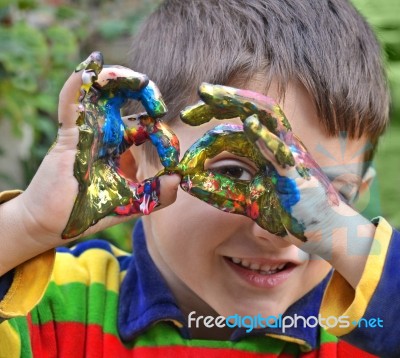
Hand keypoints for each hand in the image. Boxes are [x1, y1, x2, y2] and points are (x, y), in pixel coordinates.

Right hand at [23, 52, 179, 240]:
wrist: (54, 224)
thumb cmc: (90, 212)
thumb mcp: (133, 203)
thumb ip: (158, 195)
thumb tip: (178, 178)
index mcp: (122, 148)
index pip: (147, 127)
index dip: (162, 134)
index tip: (171, 155)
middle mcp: (106, 133)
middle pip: (125, 100)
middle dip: (144, 92)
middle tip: (158, 104)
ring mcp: (87, 130)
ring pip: (101, 91)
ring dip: (118, 78)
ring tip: (138, 80)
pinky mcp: (69, 133)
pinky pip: (72, 101)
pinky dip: (79, 82)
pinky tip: (93, 65)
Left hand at [181, 83, 373, 266]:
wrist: (325, 231)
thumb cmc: (288, 213)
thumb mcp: (247, 201)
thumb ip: (220, 191)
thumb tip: (187, 183)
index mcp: (262, 150)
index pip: (231, 130)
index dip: (206, 135)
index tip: (183, 150)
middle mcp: (276, 144)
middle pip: (248, 110)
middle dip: (219, 102)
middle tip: (188, 107)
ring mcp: (289, 153)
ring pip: (266, 116)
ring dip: (238, 102)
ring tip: (209, 94)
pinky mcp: (298, 172)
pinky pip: (282, 151)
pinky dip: (266, 138)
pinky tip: (249, 125)